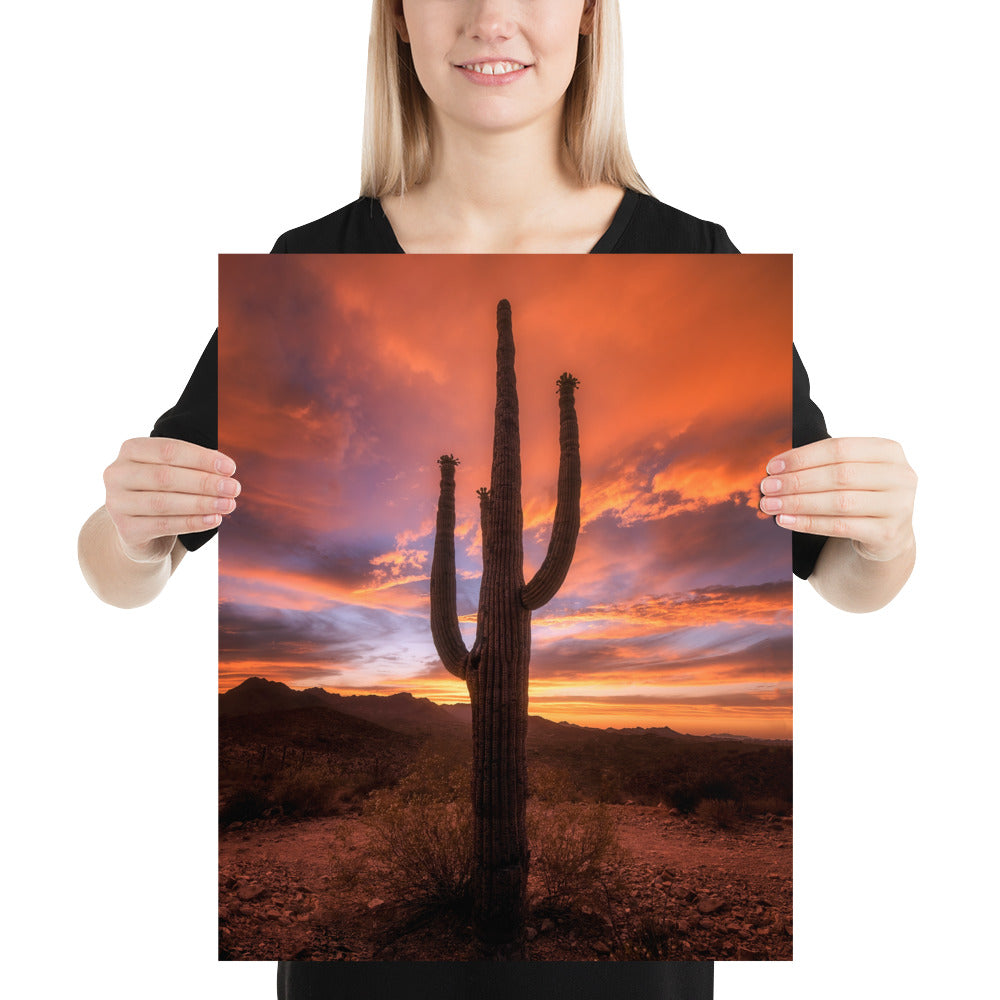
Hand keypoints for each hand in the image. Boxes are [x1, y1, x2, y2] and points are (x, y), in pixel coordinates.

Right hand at [103, 437, 239, 561]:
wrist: (140, 531)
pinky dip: (192, 522)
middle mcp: (117, 474)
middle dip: (204, 482)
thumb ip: (195, 466)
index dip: (201, 458)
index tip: (230, 468)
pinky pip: (164, 525)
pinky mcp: (126, 529)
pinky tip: (214, 520)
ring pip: (164, 502)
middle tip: (234, 488)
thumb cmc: (163, 492)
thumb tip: (226, 470)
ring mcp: (117, 503)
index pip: (168, 450)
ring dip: (201, 503)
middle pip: (165, 476)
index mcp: (131, 450)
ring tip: (228, 505)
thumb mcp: (175, 472)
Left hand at [760, 437, 916, 562]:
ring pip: (839, 502)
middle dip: (797, 481)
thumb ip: (823, 464)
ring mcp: (899, 506)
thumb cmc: (860, 495)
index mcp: (889, 451)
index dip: (802, 457)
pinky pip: (841, 527)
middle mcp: (900, 476)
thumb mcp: (852, 472)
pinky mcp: (889, 533)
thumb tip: (775, 470)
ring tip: (771, 505)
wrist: (886, 535)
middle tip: (767, 487)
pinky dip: (809, 523)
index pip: (839, 448)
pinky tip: (786, 521)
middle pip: (839, 475)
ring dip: (799, 503)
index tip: (772, 467)